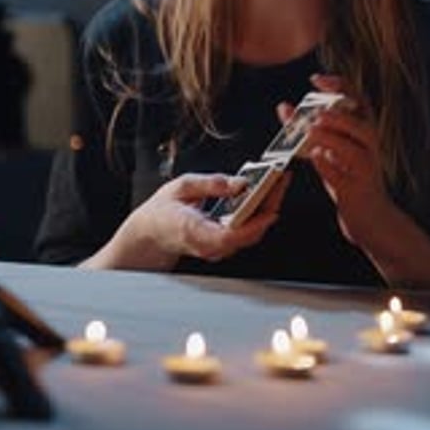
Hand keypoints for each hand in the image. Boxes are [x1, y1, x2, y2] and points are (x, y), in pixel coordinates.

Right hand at [85, 170, 290, 271]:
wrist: (148, 236)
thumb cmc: (161, 212)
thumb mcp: (179, 187)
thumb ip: (209, 184)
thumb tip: (238, 183)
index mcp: (194, 232)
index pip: (230, 236)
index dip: (254, 223)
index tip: (271, 206)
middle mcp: (209, 246)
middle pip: (249, 234)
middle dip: (269, 205)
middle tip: (281, 179)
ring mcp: (217, 250)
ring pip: (251, 233)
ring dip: (267, 207)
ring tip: (276, 181)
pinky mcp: (223, 246)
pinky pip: (246, 231)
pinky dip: (258, 212)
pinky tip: (263, 193)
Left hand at [277, 73, 392, 246]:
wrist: (368, 216)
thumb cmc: (346, 176)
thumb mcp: (328, 149)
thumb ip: (308, 130)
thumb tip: (283, 107)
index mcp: (364, 131)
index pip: (359, 101)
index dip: (340, 86)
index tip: (315, 79)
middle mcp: (370, 148)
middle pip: (361, 125)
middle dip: (339, 116)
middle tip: (316, 112)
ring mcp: (366, 169)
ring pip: (354, 150)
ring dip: (333, 138)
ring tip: (312, 130)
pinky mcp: (356, 190)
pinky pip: (343, 177)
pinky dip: (328, 166)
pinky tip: (314, 157)